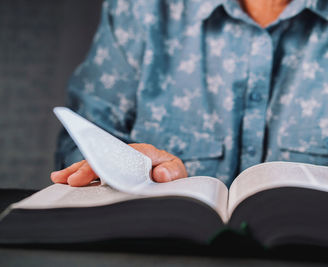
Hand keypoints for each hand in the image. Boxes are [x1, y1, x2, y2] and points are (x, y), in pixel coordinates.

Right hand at [50, 143, 187, 185]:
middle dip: (85, 168)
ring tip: (58, 177)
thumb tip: (160, 174)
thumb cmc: (173, 172)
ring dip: (77, 170)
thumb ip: (172, 171)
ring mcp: (119, 163)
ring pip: (96, 164)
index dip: (105, 163)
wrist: (172, 175)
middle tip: (68, 179)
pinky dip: (81, 176)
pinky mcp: (115, 172)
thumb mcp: (178, 172)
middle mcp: (127, 155)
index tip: (91, 173)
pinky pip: (97, 173)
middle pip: (103, 159)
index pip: (120, 155)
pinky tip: (66, 180)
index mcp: (143, 152)